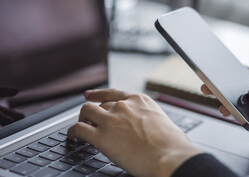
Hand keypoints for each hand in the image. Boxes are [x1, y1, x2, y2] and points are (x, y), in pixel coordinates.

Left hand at [67, 89, 201, 176]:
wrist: (169, 156)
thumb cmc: (173, 144)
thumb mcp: (163, 122)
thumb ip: (150, 120)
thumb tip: (151, 129)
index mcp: (139, 100)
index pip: (113, 93)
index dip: (98, 93)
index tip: (90, 95)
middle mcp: (123, 106)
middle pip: (100, 104)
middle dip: (94, 112)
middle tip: (91, 121)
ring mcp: (111, 120)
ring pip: (86, 111)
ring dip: (82, 119)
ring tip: (80, 127)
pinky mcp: (101, 137)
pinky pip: (79, 129)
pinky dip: (72, 132)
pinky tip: (72, 137)